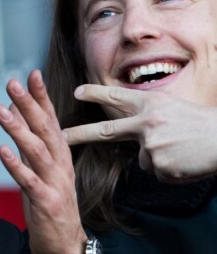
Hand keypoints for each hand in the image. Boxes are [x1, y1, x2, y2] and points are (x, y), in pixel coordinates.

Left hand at [0, 70, 86, 253]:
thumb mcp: (40, 163)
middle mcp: (60, 162)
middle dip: (28, 103)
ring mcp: (55, 182)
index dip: (41, 95)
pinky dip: (16, 165)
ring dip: (18, 129)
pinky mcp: (47, 202)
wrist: (66, 242)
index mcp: (59, 151)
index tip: (32, 73)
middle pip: (44, 128)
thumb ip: (29, 136)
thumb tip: (13, 108)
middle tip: (12, 83)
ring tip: (0, 110)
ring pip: (37, 150)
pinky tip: (2, 150)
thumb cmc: (51, 197)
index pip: (50, 117)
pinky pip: (30, 182)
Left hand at [64, 84, 216, 182]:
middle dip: (81, 134)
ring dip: (161, 158)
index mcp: (150, 103)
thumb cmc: (201, 123)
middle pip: (106, 130)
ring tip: (181, 150)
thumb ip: (148, 115)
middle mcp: (146, 121)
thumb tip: (134, 135)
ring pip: (144, 158)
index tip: (76, 92)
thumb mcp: (171, 107)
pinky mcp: (159, 164)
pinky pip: (158, 171)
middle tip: (62, 136)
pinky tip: (184, 161)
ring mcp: (150, 143)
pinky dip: (171, 170)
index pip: (116, 96)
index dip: (95, 93)